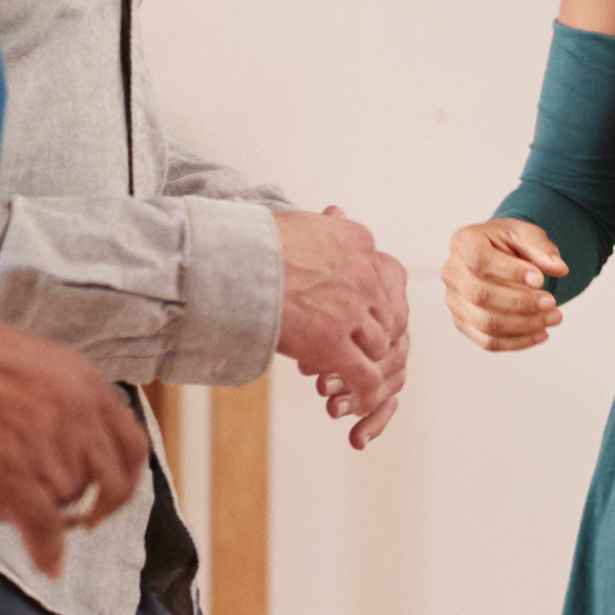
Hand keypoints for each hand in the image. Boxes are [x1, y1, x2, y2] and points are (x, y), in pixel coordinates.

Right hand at [0, 278, 147, 545]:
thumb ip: (44, 390)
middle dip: (94, 506)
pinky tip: (47, 566)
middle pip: (108, 481)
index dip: (123, 477)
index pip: (131, 444)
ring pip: (69, 504)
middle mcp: (75, 412)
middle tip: (77, 520)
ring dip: (47, 515)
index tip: (107, 494)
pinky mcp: (11, 476)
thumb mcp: (15, 353)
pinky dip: (48, 553)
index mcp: (79, 378)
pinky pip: (45, 529)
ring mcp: (46, 445)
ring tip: (7, 505)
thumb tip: (46, 420)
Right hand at [274, 204, 411, 447]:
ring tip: (349, 373)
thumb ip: (326, 224)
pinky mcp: (334, 343)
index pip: (383, 277)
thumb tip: (338, 213)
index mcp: (358, 241)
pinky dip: (368, 391)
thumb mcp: (301, 220)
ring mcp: (352, 310)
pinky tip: (362, 401)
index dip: (370, 302)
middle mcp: (364, 274)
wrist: (229, 263)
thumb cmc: (252, 241)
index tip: (356, 313)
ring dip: (366, 362)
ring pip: (378, 346)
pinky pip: (365, 375)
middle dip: (372, 333)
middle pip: (386, 313)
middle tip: (355, 348)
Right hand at [444, 218, 566, 353]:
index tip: (541, 279)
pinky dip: (517, 342)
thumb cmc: (509, 243)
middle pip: (480, 295)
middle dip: (521, 303)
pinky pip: (488, 341)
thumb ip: (541, 248)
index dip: (510, 272)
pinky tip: (542, 333)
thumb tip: (559, 268)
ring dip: (523, 325)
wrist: (497, 255)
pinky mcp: (463, 323)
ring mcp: (455, 301)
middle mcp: (452, 273)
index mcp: (463, 243)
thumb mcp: (526, 234)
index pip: (480, 260)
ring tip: (553, 318)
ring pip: (485, 323)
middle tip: (552, 302)